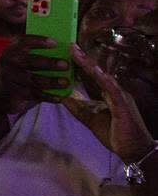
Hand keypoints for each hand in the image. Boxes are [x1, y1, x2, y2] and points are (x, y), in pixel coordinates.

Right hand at [0, 34, 70, 112]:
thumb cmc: (13, 74)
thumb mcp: (16, 61)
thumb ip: (30, 55)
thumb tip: (61, 51)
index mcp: (10, 51)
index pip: (24, 41)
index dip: (39, 41)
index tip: (55, 43)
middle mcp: (7, 61)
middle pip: (31, 61)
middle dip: (50, 63)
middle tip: (66, 65)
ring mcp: (8, 77)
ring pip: (34, 79)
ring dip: (52, 81)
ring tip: (65, 82)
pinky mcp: (12, 92)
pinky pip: (33, 94)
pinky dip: (47, 96)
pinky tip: (59, 97)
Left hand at [63, 43, 155, 162]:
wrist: (134, 151)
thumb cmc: (115, 134)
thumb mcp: (90, 118)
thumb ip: (77, 106)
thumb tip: (60, 94)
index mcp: (108, 92)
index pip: (91, 75)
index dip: (80, 63)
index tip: (67, 51)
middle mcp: (114, 91)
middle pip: (96, 71)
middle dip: (82, 58)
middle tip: (69, 45)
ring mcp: (120, 96)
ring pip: (102, 76)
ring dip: (88, 64)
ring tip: (75, 52)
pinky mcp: (123, 105)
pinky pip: (112, 89)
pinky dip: (102, 79)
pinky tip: (93, 70)